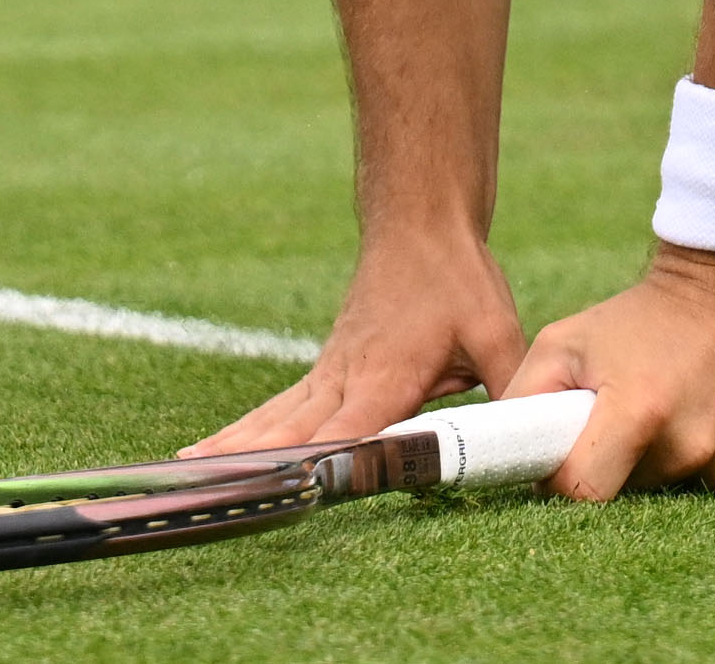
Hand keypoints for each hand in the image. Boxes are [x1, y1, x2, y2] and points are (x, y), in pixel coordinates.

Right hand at [183, 228, 523, 456]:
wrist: (421, 223)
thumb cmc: (456, 277)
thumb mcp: (496, 328)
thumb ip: (508, 384)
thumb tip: (526, 431)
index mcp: (385, 374)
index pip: (350, 430)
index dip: (323, 462)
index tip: (290, 490)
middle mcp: (346, 376)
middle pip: (292, 429)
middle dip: (254, 463)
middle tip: (211, 492)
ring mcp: (330, 371)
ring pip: (275, 417)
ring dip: (234, 445)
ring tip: (188, 469)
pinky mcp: (326, 368)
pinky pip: (280, 406)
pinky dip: (246, 430)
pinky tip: (214, 448)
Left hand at [506, 245, 714, 498]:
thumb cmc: (641, 312)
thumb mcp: (567, 339)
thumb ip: (523, 396)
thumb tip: (502, 451)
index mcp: (637, 413)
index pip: (582, 494)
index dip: (562, 483)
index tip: (562, 460)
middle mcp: (688, 444)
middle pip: (627, 494)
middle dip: (612, 467)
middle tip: (618, 419)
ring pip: (669, 492)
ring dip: (657, 465)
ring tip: (663, 409)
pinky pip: (710, 490)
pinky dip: (698, 466)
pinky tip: (699, 417)